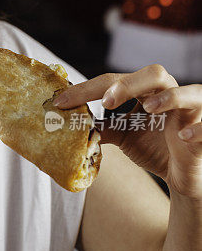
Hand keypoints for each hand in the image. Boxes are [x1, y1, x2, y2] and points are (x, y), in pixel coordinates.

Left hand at [53, 65, 201, 197]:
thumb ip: (100, 127)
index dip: (88, 89)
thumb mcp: (123, 136)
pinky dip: (198, 129)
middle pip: (155, 74)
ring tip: (149, 108)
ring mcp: (192, 111)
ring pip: (190, 92)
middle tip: (106, 100)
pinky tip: (183, 137)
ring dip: (169, 98)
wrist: (183, 175)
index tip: (62, 101)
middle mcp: (171, 94)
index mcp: (147, 91)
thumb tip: (69, 124)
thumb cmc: (155, 147)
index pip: (115, 81)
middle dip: (129, 84)